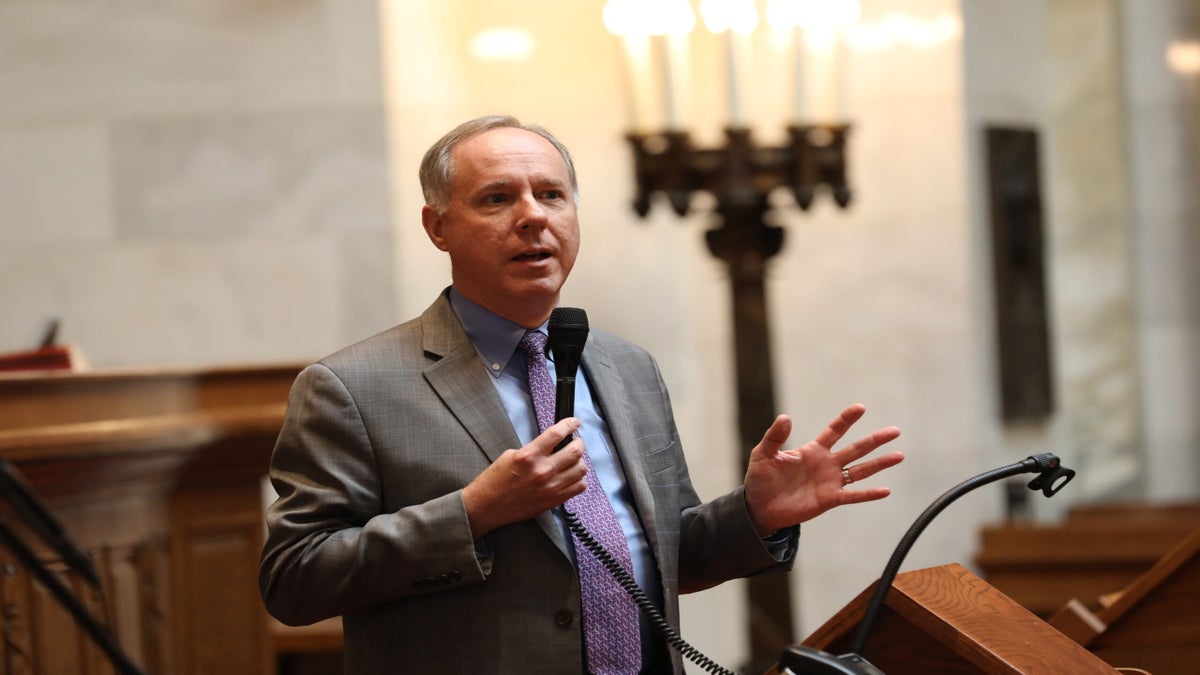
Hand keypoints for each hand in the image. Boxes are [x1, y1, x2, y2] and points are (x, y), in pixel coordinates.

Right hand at [462, 418, 587, 536]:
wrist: (488, 507)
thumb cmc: (495, 481)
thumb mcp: (511, 455)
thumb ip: (534, 449)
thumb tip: (553, 445)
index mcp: (529, 455)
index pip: (557, 434)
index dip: (570, 424)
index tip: (574, 422)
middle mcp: (542, 471)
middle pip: (575, 451)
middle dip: (579, 442)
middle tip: (575, 441)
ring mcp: (551, 487)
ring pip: (581, 469)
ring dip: (579, 461)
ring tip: (572, 460)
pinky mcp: (554, 500)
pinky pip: (579, 487)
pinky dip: (578, 479)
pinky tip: (570, 476)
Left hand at [743, 404, 902, 535]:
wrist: (759, 507)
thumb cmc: (761, 478)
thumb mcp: (764, 454)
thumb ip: (775, 436)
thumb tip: (785, 417)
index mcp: (812, 450)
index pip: (834, 431)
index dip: (847, 419)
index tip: (861, 407)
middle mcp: (826, 463)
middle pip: (855, 448)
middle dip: (875, 440)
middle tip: (895, 430)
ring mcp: (830, 482)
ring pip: (860, 470)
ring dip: (879, 464)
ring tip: (899, 455)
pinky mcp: (829, 499)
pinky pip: (853, 495)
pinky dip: (868, 494)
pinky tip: (886, 490)